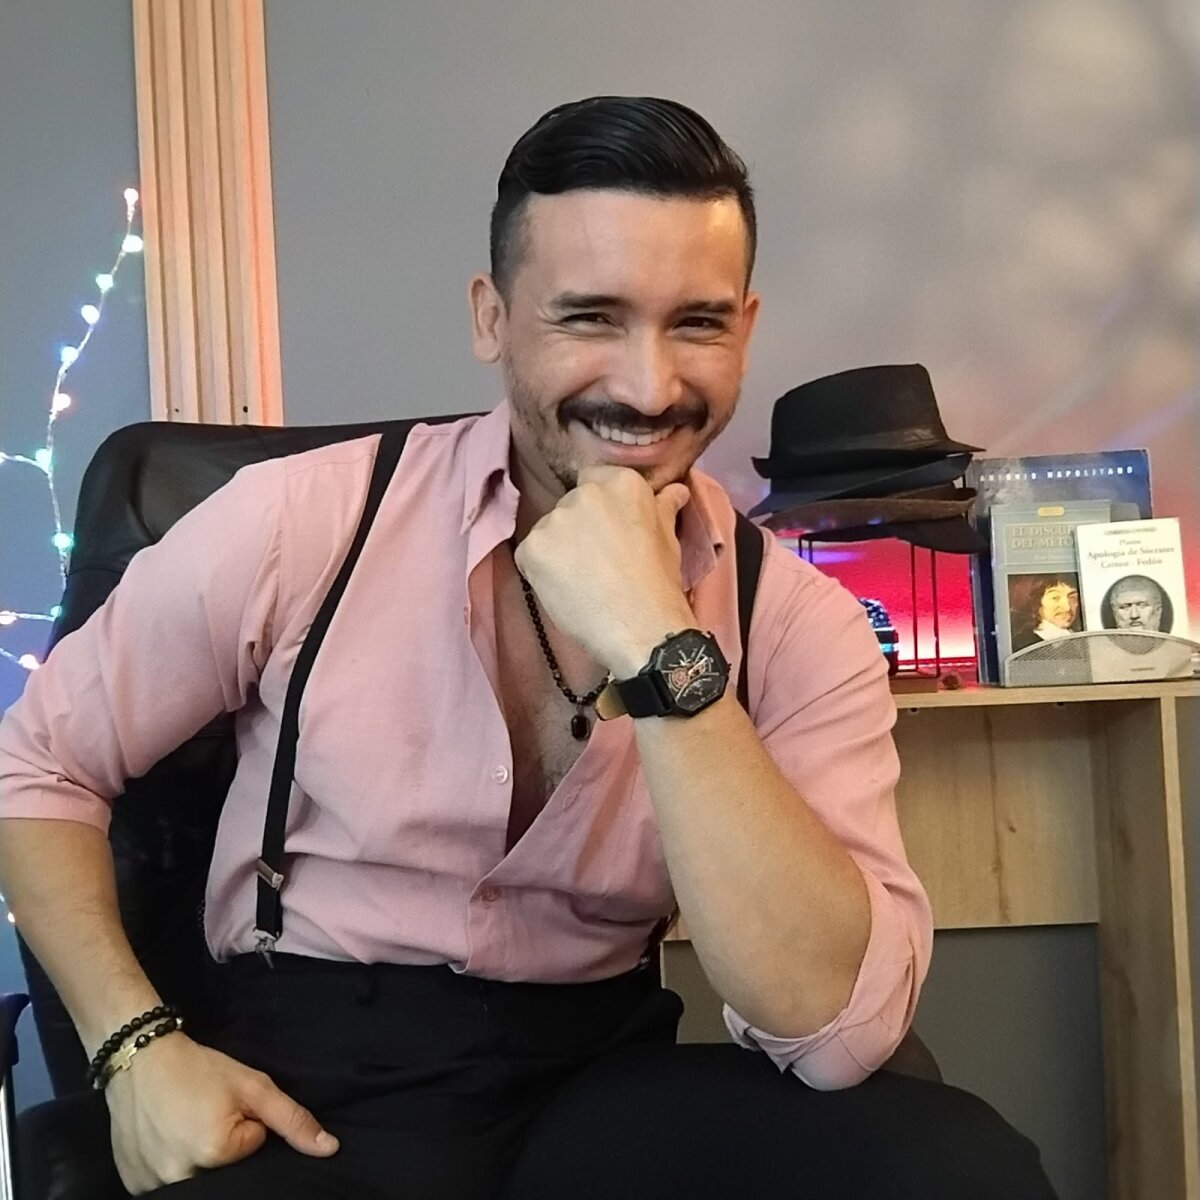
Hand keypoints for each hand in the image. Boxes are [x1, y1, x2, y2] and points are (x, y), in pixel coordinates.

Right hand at [105, 1033, 337, 1193]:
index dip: (246, 1123)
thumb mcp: (253, 1086)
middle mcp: (181, 1178)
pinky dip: (173, 1166)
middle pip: (225, 1172)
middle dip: (222, 1147)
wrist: (140, 1060)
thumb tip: (330, 1149)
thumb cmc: (200, 1069)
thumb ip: (293, 1120)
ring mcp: (152, 1187)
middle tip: (204, 1115)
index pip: (254, 1148)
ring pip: (197, 1180)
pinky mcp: (135, 1187)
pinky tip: (167, 1139)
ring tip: (184, 1126)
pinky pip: (167, 1185)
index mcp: (215, 1153)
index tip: (224, 1104)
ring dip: (198, 1159)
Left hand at [514, 466, 696, 675]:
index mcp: (621, 482)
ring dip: (559, 549)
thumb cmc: (660, 583)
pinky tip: (564, 590)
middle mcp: (584, 493)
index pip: (595, 479)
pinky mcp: (531, 548)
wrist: (641, 629)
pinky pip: (530, 555)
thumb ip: (663, 507)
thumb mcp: (668, 539)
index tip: (608, 531)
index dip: (600, 508)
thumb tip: (675, 490)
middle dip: (579, 527)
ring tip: (580, 580)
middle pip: (570, 504)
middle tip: (597, 561)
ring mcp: (554, 520)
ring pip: (549, 531)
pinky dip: (541, 571)